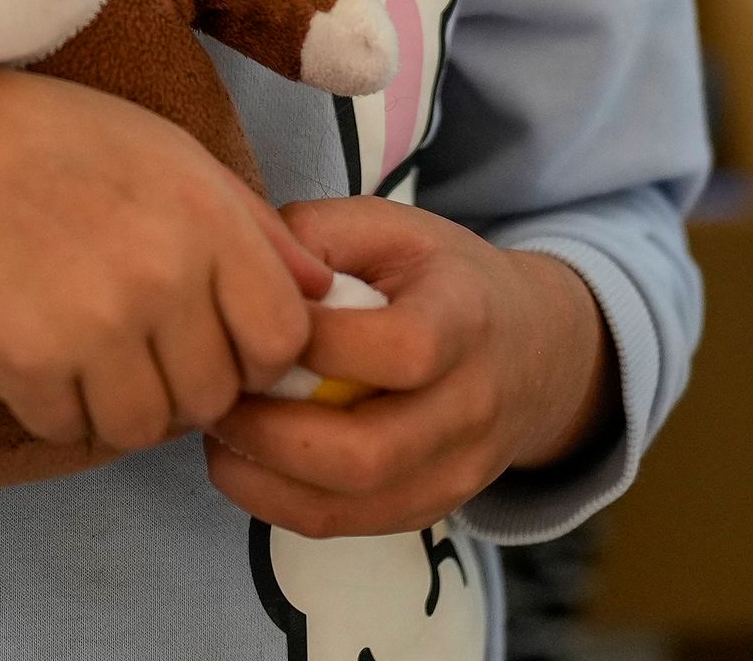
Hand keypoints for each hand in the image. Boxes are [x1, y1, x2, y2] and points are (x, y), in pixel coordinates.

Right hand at [0, 64, 329, 455]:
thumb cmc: (58, 145)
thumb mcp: (172, 155)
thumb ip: (253, 227)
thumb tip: (320, 293)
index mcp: (208, 220)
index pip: (282, 339)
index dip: (255, 350)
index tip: (218, 335)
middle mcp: (161, 276)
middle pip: (215, 396)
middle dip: (188, 384)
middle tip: (144, 348)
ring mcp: (93, 325)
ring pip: (145, 428)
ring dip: (124, 406)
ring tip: (92, 355)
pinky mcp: (26, 363)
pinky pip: (70, 430)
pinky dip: (59, 408)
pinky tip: (42, 355)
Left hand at [201, 197, 608, 538]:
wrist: (534, 351)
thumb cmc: (446, 279)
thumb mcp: (394, 228)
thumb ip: (317, 234)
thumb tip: (241, 270)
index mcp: (467, 321)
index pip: (398, 350)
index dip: (314, 343)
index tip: (253, 323)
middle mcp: (471, 409)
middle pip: (367, 452)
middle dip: (268, 431)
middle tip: (218, 394)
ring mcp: (455, 473)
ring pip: (347, 506)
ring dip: (261, 476)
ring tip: (221, 431)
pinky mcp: (429, 510)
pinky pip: (342, 526)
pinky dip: (278, 501)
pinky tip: (247, 460)